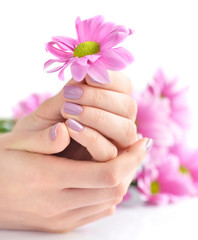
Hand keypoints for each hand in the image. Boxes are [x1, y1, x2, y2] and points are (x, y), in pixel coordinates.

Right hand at [0, 127, 148, 232]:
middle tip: (139, 147)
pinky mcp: (58, 225)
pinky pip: (95, 212)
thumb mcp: (14, 144)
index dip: (130, 158)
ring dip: (123, 179)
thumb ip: (42, 140)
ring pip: (108, 201)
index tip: (142, 141)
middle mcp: (58, 204)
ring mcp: (59, 218)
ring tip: (128, 158)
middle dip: (132, 166)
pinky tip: (108, 178)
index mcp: (48, 178)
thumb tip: (67, 130)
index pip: (106, 174)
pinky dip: (108, 194)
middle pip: (113, 189)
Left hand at [13, 71, 136, 161]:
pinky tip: (71, 128)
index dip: (111, 78)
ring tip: (68, 111)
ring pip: (126, 129)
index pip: (124, 86)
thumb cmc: (38, 129)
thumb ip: (67, 95)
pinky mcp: (104, 164)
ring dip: (99, 117)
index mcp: (108, 104)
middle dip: (100, 98)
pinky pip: (109, 152)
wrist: (27, 157)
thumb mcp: (48, 110)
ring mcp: (113, 144)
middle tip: (71, 96)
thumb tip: (86, 76)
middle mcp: (116, 123)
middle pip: (129, 107)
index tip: (87, 75)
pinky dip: (93, 137)